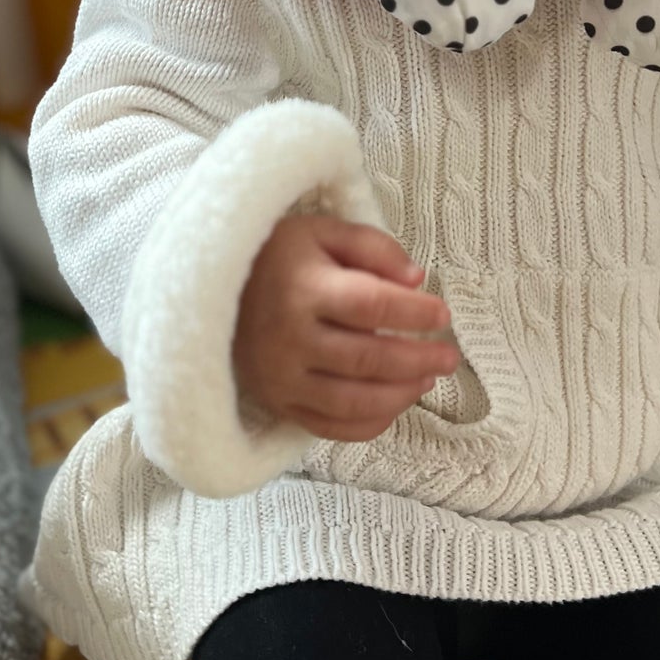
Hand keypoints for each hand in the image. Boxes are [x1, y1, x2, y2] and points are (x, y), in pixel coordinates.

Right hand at [233, 215, 458, 439]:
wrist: (209, 288)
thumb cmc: (278, 256)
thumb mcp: (323, 232)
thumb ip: (373, 248)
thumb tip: (416, 281)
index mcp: (303, 288)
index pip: (371, 305)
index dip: (414, 312)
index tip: (442, 314)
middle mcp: (289, 338)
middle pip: (368, 359)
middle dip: (419, 360)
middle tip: (450, 356)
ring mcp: (282, 377)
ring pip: (353, 402)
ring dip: (401, 395)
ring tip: (429, 379)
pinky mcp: (278, 402)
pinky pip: (331, 427)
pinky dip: (371, 424)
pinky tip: (396, 403)